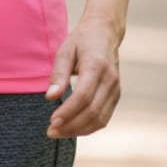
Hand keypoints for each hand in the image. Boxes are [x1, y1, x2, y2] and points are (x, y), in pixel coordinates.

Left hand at [44, 15, 122, 137]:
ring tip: (59, 133)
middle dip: (71, 126)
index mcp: (97, 66)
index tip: (52, 121)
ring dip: (79, 130)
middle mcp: (110, 79)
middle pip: (92, 111)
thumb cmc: (82, 41)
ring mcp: (116, 89)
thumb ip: (59, 74)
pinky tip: (72, 128)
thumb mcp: (65, 51)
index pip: (84, 96)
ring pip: (100, 119)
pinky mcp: (116, 96)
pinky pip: (104, 118)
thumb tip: (50, 97)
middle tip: (51, 131)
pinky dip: (88, 127)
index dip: (68, 112)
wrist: (105, 33)